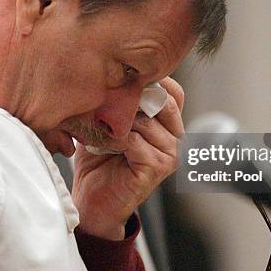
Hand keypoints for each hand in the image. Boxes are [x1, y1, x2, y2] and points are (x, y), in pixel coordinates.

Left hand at [71, 77, 183, 239]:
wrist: (93, 201)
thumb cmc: (99, 159)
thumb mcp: (107, 120)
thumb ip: (117, 98)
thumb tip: (108, 68)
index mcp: (169, 124)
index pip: (173, 90)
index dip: (149, 81)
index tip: (120, 79)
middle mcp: (176, 138)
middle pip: (165, 101)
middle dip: (132, 98)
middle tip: (104, 102)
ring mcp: (170, 154)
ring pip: (146, 119)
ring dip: (117, 120)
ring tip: (97, 126)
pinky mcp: (157, 168)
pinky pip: (135, 140)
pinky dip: (112, 138)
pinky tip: (100, 143)